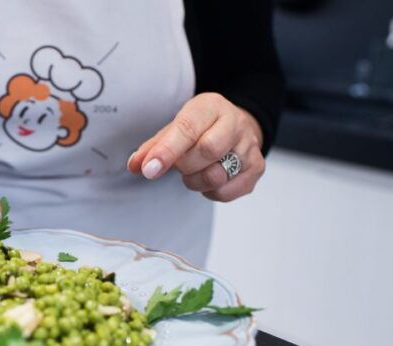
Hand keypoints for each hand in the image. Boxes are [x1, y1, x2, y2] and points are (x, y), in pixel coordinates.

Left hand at [127, 93, 265, 201]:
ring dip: (195, 181)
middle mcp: (235, 123)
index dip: (166, 151)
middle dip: (184, 166)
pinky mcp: (256, 169)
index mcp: (211, 106)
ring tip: (194, 171)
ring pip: (216, 176)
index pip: (187, 128)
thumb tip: (135, 165)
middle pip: (206, 152)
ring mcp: (249, 146)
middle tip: (180, 164)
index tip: (149, 169)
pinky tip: (209, 179)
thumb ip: (153, 147)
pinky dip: (210, 192)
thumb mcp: (175, 128)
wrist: (237, 126)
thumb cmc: (201, 129)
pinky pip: (226, 192)